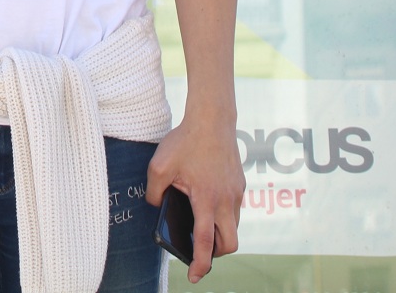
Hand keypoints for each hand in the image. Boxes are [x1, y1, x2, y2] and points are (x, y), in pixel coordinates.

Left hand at [147, 113, 244, 283]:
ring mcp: (236, 193)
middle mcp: (226, 200)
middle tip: (199, 250)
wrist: (212, 118)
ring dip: (220, 232)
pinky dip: (222, 214)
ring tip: (199, 223)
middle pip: (229, 243)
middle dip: (216, 253)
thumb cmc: (185, 141)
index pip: (206, 242)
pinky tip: (206, 201)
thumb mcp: (159, 166)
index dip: (200, 264)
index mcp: (206, 199)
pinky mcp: (240, 184)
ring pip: (233, 226)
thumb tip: (157, 207)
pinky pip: (234, 209)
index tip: (195, 277)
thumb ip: (154, 193)